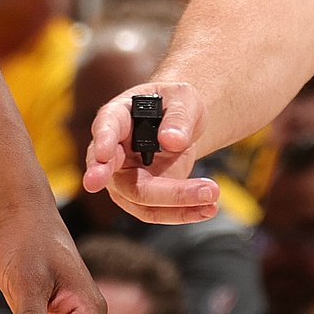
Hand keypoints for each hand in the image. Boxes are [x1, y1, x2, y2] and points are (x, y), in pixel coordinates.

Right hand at [83, 80, 220, 224]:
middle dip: (125, 185)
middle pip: (116, 173)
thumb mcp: (183, 100)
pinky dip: (184, 213)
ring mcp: (125, 176)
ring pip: (139, 198)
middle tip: (107, 185)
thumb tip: (171, 140)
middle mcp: (113, 150)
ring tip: (210, 193)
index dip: (102, 142)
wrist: (183, 126)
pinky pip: (158, 212)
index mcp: (117, 116)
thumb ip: (179, 118)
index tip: (104, 155)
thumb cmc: (176, 105)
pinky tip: (208, 208)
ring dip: (174, 202)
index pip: (105, 128)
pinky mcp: (143, 196)